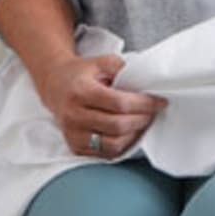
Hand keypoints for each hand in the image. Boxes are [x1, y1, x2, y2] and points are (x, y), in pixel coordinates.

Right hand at [38, 52, 167, 161]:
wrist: (54, 86)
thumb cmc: (81, 74)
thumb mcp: (101, 62)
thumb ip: (122, 68)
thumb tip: (146, 81)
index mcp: (81, 92)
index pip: (119, 103)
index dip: (144, 104)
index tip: (160, 101)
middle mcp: (74, 115)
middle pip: (118, 125)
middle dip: (142, 119)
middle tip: (153, 112)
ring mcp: (72, 134)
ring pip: (113, 144)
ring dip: (134, 135)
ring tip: (142, 122)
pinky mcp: (74, 146)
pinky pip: (105, 153)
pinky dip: (122, 145)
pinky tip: (129, 133)